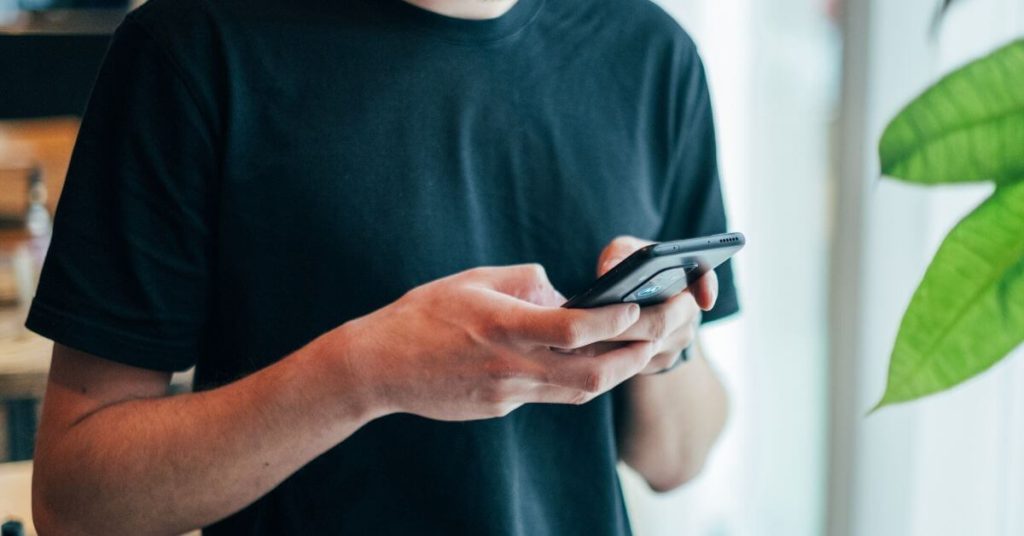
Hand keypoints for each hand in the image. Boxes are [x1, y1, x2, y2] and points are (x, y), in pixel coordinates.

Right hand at [331, 264, 659, 420]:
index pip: (575, 329)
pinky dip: (576, 379)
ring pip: (579, 393)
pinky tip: (588, 362)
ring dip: (616, 372)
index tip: (640, 306)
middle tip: (661, 333)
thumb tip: (561, 291)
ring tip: (639, 350)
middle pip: (592, 374)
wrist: (379, 367)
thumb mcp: (473, 280)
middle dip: (635, 355)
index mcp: (504, 327)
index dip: (615, 320)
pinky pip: (550, 396)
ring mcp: (507, 394)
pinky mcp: (501, 407)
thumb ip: (523, 282)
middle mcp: (511, 366)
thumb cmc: (422, 314)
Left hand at [592, 236, 718, 373]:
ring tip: (583, 335)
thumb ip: (619, 254)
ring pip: (647, 346)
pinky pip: (637, 363)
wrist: (631, 301)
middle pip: (663, 321)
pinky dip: (612, 356)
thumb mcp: (624, 252)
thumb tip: (608, 271)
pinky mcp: (660, 362)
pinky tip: (588, 349)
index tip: (705, 300)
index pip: (704, 279)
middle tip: (596, 321)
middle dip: (628, 322)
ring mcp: (677, 341)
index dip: (707, 289)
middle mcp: (688, 311)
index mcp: (686, 278)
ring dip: (616, 342)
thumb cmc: (629, 269)